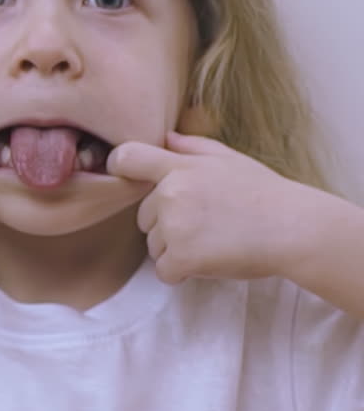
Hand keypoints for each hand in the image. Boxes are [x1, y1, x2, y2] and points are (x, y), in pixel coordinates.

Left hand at [106, 130, 302, 284]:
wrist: (292, 228)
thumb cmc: (264, 194)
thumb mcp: (229, 159)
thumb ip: (192, 148)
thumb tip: (165, 138)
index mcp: (180, 166)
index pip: (127, 158)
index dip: (119, 167)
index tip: (123, 175)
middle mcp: (170, 193)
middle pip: (144, 216)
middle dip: (167, 225)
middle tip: (207, 225)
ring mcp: (174, 226)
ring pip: (154, 246)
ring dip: (176, 250)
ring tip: (213, 242)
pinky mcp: (181, 257)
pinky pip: (164, 271)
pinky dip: (182, 273)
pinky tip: (210, 261)